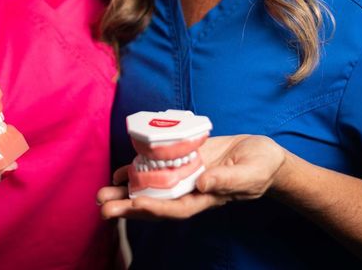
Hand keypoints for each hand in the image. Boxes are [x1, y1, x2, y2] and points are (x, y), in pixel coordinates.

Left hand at [97, 134, 286, 219]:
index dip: (154, 208)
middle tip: (102, 207)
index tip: (132, 207)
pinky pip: (157, 168)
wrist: (261, 154)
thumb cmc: (260, 165)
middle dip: (129, 206)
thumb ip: (227, 179)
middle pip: (156, 203)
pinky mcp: (183, 160)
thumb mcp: (249, 172)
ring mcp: (184, 176)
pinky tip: (119, 172)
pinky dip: (138, 170)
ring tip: (101, 194)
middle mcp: (190, 190)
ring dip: (126, 191)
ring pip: (151, 187)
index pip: (176, 208)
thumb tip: (202, 183)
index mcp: (206, 198)